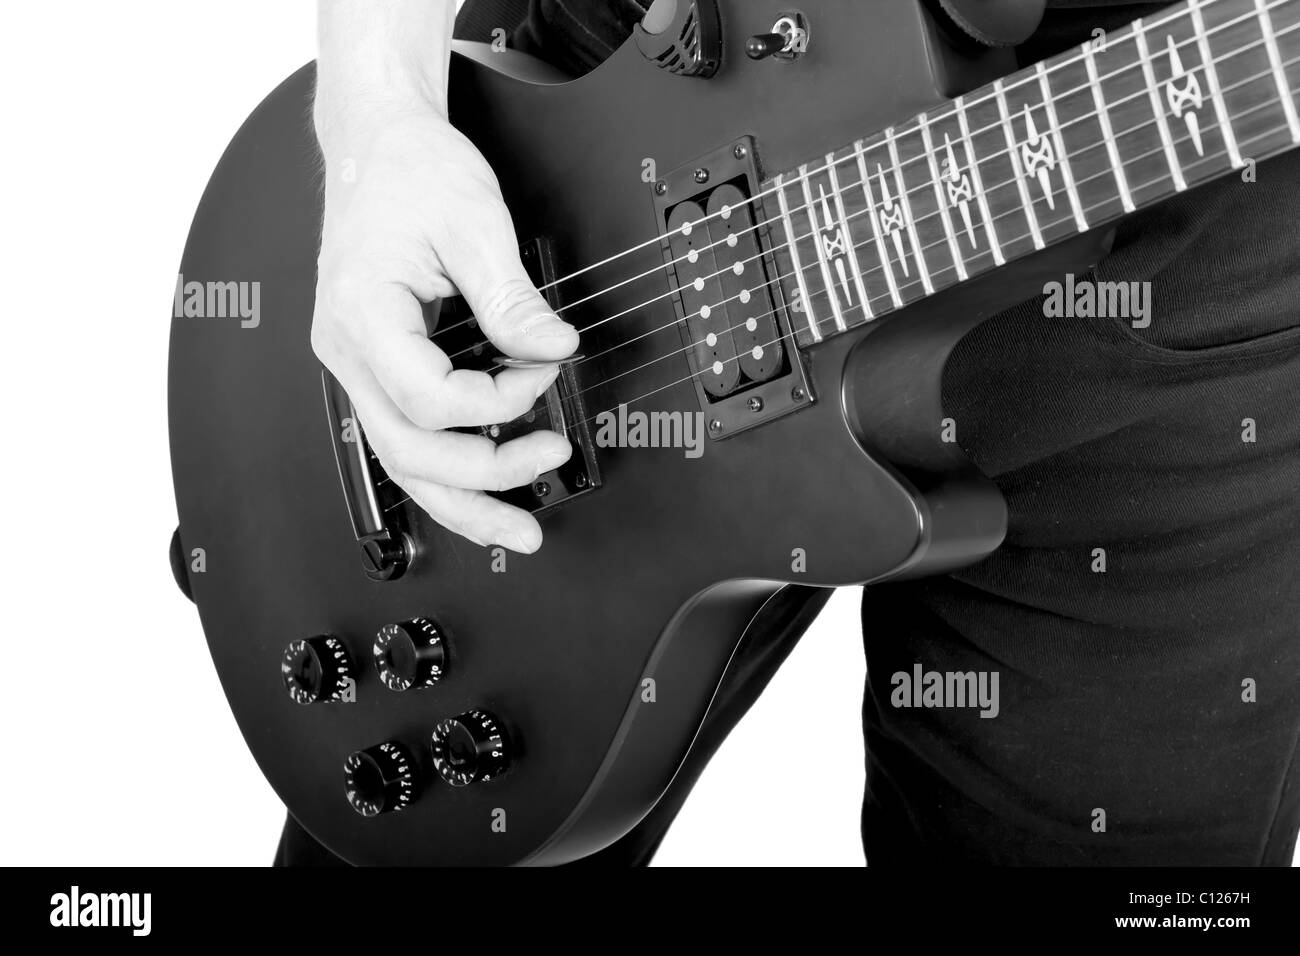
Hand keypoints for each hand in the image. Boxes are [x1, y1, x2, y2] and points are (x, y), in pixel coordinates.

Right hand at [311, 105, 578, 553]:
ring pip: (401, 461)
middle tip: (549, 463)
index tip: (542, 372)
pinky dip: (448, 468)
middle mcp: (348, 351)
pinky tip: (485, 487)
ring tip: (517, 528)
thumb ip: (512, 298)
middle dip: (484, 477)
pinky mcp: (376, 366)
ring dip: (462, 501)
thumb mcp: (474, 223)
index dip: (497, 402)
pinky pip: (407, 434)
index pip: (428, 399)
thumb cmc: (411, 173)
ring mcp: (356, 365)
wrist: (378, 148)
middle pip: (408, 451)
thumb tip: (553, 348)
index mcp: (362, 315)